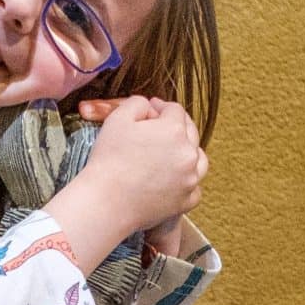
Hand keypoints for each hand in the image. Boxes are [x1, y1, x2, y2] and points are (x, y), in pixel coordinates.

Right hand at [78, 101, 188, 258]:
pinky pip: (195, 188)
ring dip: (187, 152)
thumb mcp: (118, 118)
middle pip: (189, 132)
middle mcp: (188, 154)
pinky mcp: (185, 202)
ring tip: (172, 153)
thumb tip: (149, 107)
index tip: (151, 110)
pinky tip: (176, 179)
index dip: (161, 107)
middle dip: (176, 126)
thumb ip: (138, 103)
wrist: (106, 202)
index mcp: (174, 130)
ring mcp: (190, 180)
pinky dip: (188, 182)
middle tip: (160, 128)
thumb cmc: (109, 159)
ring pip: (198, 160)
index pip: (174, 110)